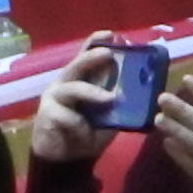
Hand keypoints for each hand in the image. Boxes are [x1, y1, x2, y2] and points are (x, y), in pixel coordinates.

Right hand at [27, 46, 123, 167]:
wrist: (66, 158)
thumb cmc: (89, 133)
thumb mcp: (110, 116)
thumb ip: (120, 101)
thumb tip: (145, 90)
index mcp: (82, 80)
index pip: (87, 56)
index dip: (96, 42)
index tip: (111, 34)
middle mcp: (65, 83)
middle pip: (76, 65)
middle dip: (91, 57)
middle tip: (107, 54)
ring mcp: (53, 98)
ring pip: (72, 88)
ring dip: (92, 93)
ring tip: (110, 100)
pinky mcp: (46, 114)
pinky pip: (67, 116)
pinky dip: (80, 126)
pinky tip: (84, 134)